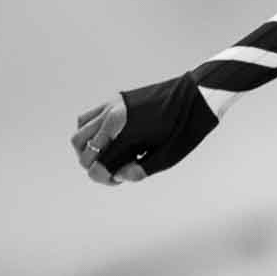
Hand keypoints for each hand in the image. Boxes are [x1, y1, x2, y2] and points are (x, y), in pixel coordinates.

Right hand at [69, 72, 220, 186]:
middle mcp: (112, 116)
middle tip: (112, 168)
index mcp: (124, 132)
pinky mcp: (115, 99)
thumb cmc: (185, 128)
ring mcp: (111, 105)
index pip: (96, 162)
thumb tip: (119, 175)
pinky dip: (91, 131)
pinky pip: (89, 117)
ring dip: (88, 147)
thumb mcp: (168, 156)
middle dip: (90, 162)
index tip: (118, 179)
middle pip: (80, 146)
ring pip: (80, 131)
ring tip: (110, 155)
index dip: (103, 177)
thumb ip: (141, 169)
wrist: (196, 95)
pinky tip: (111, 140)